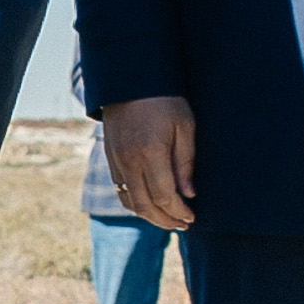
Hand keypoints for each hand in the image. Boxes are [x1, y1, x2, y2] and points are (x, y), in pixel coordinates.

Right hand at [98, 94, 198, 230]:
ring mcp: (117, 161)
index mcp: (150, 153)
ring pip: (130, 201)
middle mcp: (129, 161)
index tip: (193, 216)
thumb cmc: (165, 99)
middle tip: (183, 224)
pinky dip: (136, 202)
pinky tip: (151, 203)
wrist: (131, 79)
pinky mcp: (111, 157)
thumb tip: (189, 194)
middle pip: (146, 206)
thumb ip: (185, 162)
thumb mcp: (185, 126)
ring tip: (169, 218)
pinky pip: (121, 189)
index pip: (165, 196)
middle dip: (166, 220)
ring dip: (150, 215)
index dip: (179, 212)